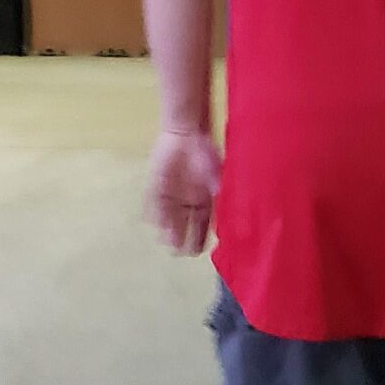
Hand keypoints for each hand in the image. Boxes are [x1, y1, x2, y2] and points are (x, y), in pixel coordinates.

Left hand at [145, 130, 221, 255]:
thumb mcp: (217, 176)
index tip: (198, 251)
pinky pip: (154, 203)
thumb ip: (220, 196)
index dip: (200, 238)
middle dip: (183, 239)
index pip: (202, 226)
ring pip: (169, 217)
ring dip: (168, 230)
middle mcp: (187, 202)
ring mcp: (171, 194)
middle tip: (180, 252)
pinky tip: (155, 224)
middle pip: (185, 225)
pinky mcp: (156, 186)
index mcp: (204, 201)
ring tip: (168, 242)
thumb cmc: (206, 153)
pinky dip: (155, 214)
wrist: (187, 132)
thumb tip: (230, 216)